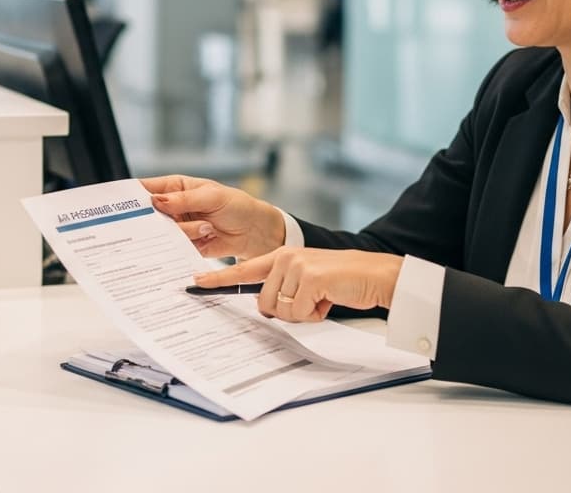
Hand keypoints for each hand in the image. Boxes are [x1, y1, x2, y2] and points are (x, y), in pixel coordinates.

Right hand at [141, 175, 283, 259]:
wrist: (254, 232)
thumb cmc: (236, 206)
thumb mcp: (212, 197)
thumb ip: (184, 200)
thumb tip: (156, 201)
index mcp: (175, 188)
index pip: (146, 189)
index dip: (130, 196)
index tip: (118, 206)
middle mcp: (172, 207)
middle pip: (148, 215)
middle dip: (152, 221)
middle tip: (164, 223)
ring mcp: (178, 227)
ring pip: (162, 233)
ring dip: (183, 232)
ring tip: (208, 228)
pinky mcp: (185, 244)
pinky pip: (173, 248)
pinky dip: (182, 247)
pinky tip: (200, 241)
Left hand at [193, 247, 402, 321]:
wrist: (376, 275)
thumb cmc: (342, 282)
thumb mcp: (307, 282)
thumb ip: (284, 289)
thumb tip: (266, 309)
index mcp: (281, 256)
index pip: (243, 270)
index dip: (218, 279)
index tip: (194, 282)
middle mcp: (284, 257)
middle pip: (263, 304)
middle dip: (287, 312)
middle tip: (311, 301)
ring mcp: (295, 265)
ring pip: (279, 311)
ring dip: (303, 313)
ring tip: (322, 298)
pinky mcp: (308, 278)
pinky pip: (297, 313)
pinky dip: (314, 315)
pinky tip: (328, 300)